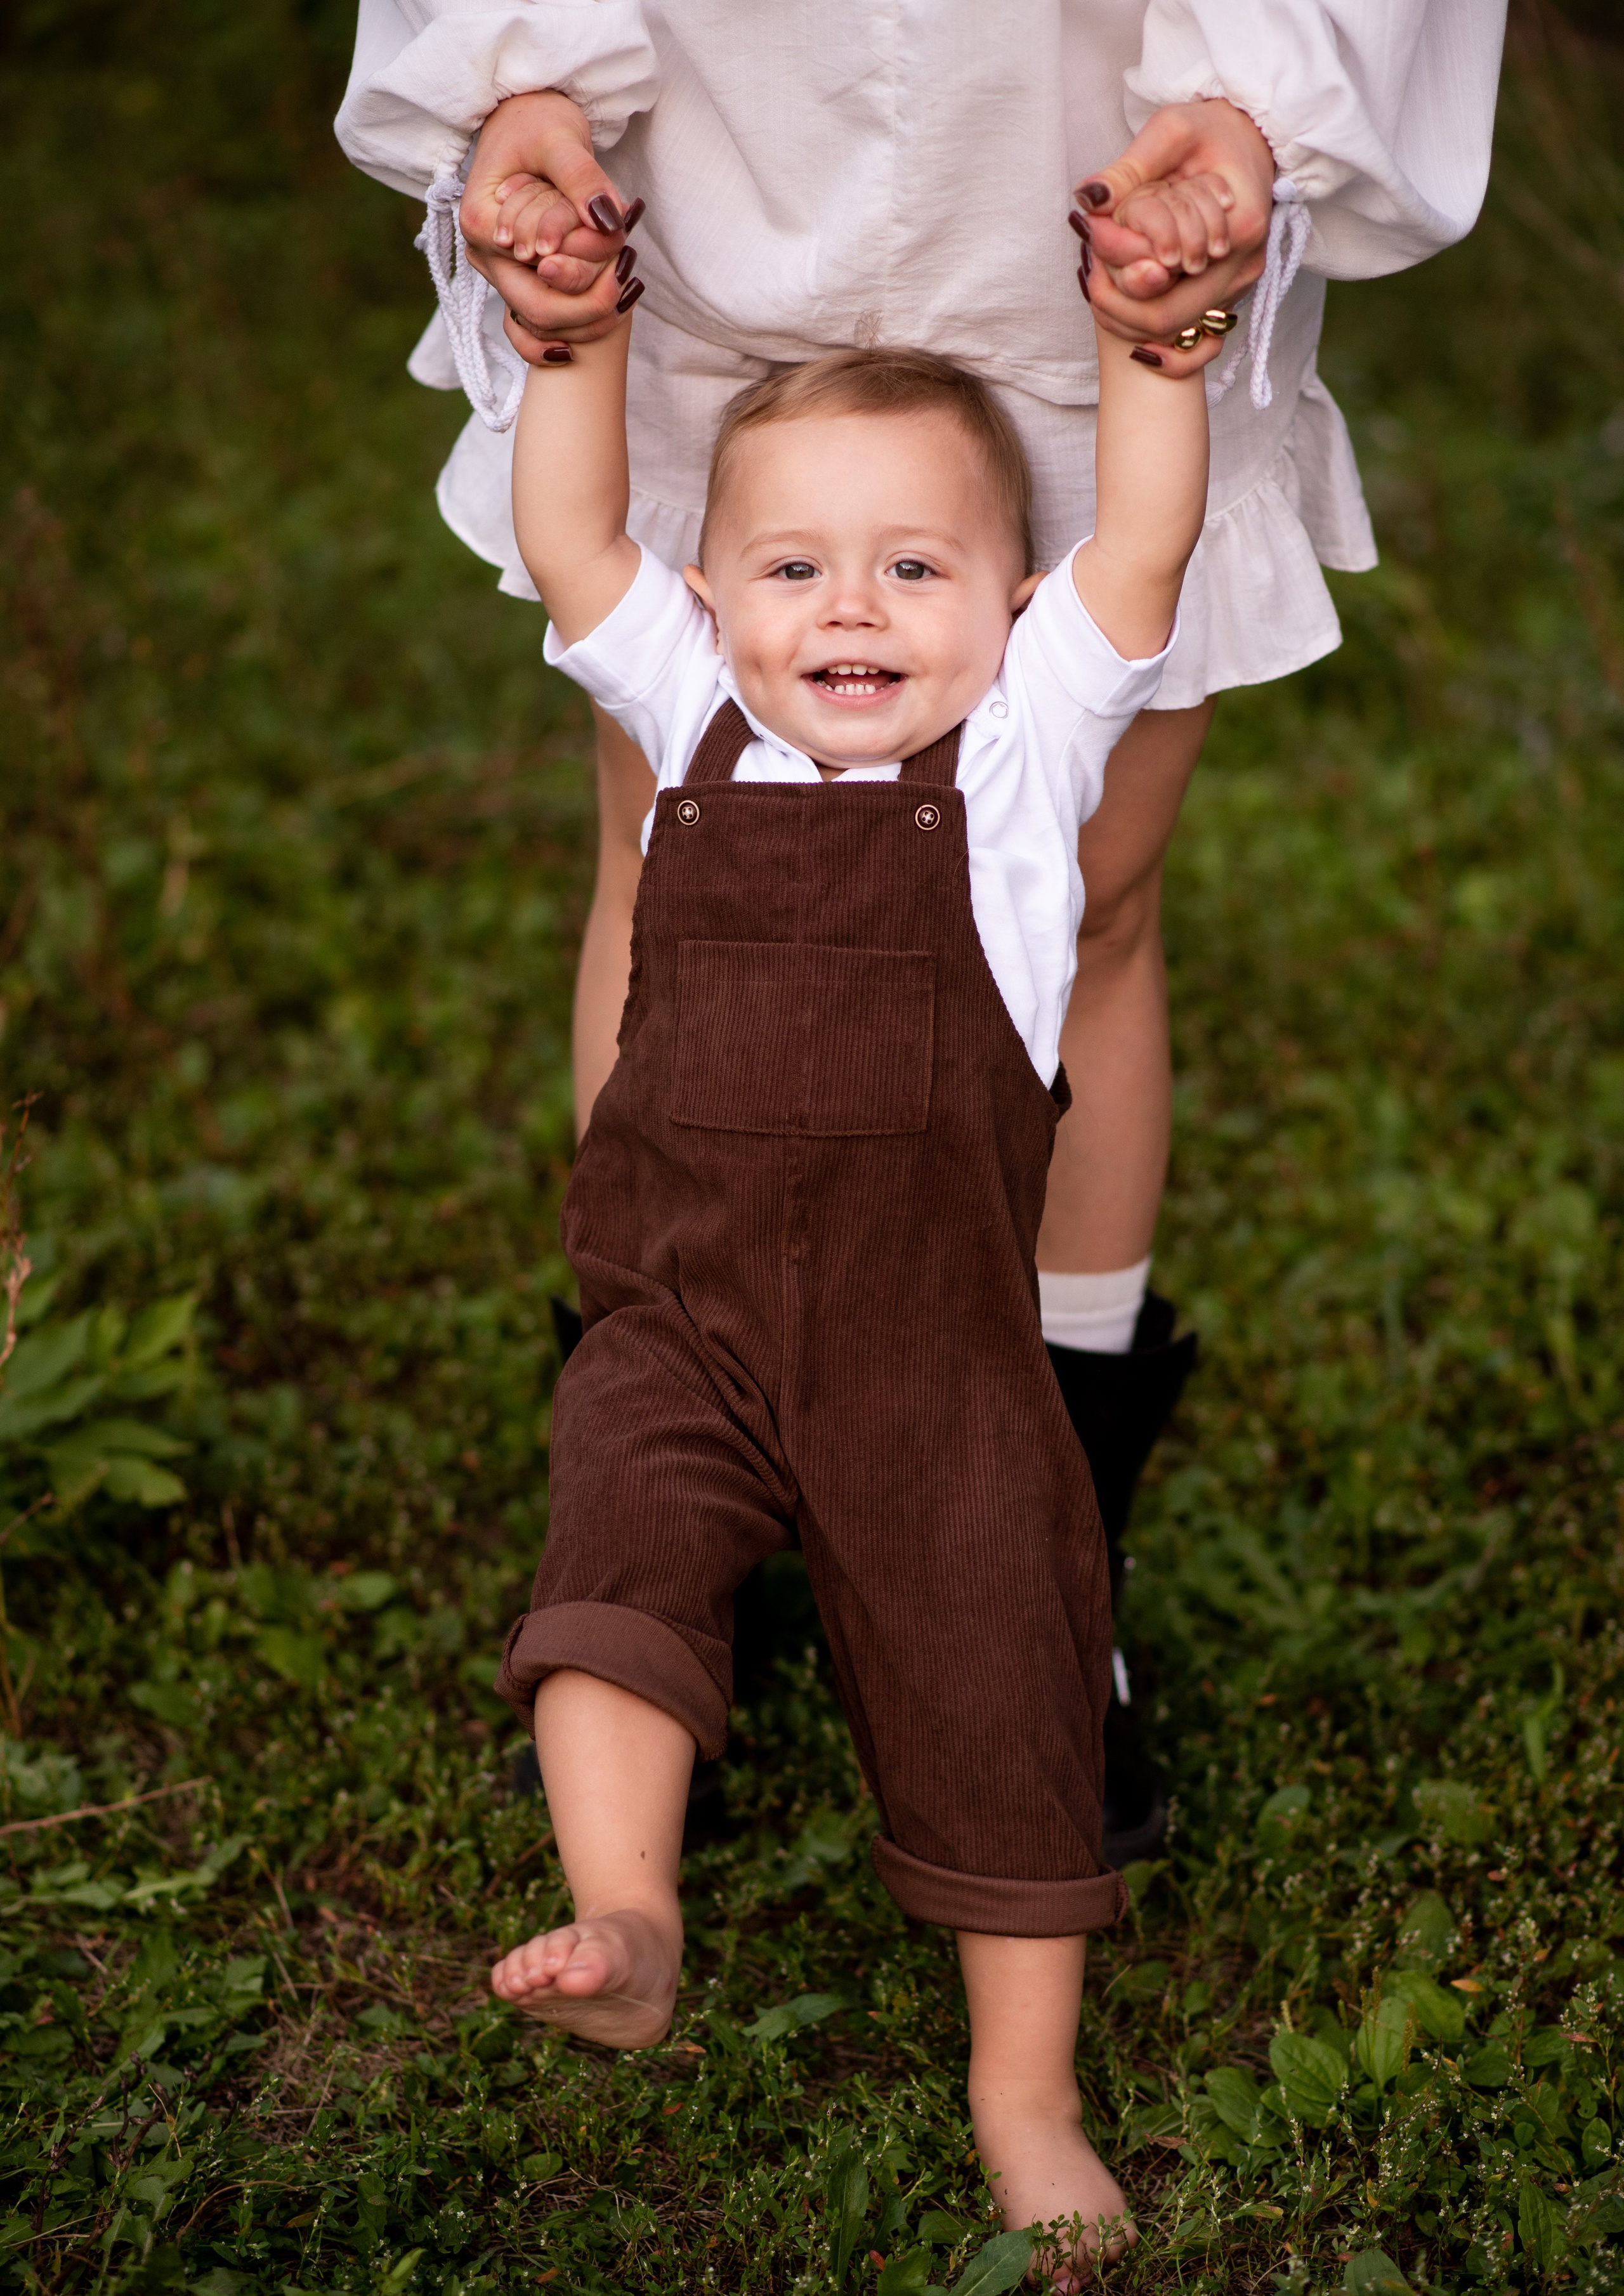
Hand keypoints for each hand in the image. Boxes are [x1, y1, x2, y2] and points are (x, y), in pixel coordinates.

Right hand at [459, 90, 645, 361]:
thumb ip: (583, 180)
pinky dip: (571, 327)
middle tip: (630, 278)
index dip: (582, 273)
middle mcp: (483, 254)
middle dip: (590, 304)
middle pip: (539, 311)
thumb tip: (610, 221)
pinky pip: (538, 323)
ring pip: (543, 322)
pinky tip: (607, 314)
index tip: (622, 252)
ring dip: (588, 314)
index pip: (536, 276)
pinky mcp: (515, 274)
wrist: (524, 119)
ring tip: (626, 284)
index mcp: (482, 223)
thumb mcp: (560, 140)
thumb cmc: (537, 122)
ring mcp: (497, 268)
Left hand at [1072, 99, 1274, 380]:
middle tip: (1085, 268)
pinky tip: (1128, 325)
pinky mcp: (1226, 296)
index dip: (1121, 268)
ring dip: (1126, 318)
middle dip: (1117, 303)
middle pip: (1167, 319)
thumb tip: (1089, 199)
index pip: (1169, 276)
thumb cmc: (1210, 130)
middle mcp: (1243, 267)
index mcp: (1240, 228)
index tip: (1090, 238)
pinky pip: (1189, 342)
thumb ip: (1130, 168)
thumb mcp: (1170, 132)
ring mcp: (1237, 287)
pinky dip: (1155, 340)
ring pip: (1172, 333)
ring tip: (1096, 280)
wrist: (1248, 138)